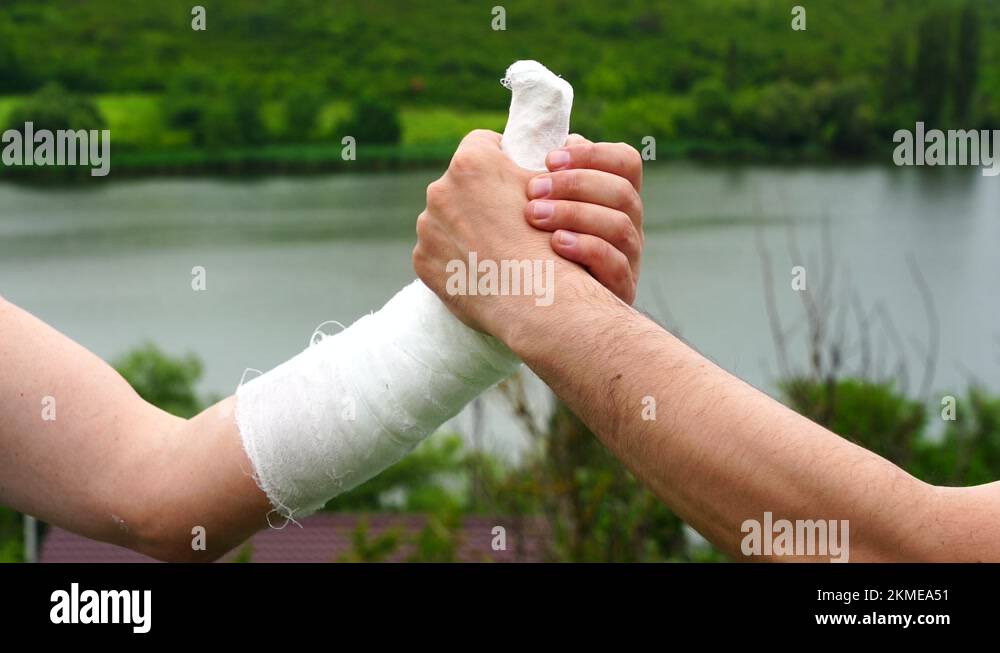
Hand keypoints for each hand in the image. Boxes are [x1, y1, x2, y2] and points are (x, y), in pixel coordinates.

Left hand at [413, 130, 627, 340]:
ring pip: (446, 219)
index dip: (500, 157)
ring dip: (464, 228)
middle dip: (479, 197)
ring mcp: (427, 227)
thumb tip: (532, 160)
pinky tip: (480, 269)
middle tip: (506, 221)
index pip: (482, 143)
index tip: (512, 176)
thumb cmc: (550, 241)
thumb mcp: (550, 191)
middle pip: (460, 184)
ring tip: (494, 250)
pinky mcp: (422, 260)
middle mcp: (440, 190)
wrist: (536, 298)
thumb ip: (531, 168)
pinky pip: (437, 252)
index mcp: (471, 162)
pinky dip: (454, 258)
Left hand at [525, 135, 643, 303]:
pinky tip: (556, 244)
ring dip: (574, 214)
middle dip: (574, 184)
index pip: (626, 162)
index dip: (593, 154)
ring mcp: (628, 259)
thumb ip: (547, 178)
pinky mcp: (620, 290)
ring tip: (534, 215)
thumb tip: (546, 143)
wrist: (544, 313)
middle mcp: (628, 226)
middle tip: (532, 190)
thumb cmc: (538, 252)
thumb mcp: (543, 210)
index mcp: (615, 200)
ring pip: (620, 225)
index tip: (550, 158)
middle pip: (621, 192)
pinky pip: (616, 264)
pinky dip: (586, 248)